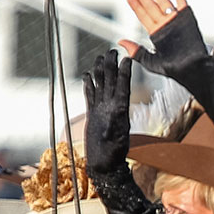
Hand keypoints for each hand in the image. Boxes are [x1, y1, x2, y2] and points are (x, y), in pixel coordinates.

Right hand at [81, 51, 133, 176]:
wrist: (103, 164)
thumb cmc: (111, 156)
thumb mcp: (117, 139)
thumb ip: (117, 123)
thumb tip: (118, 110)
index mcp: (119, 111)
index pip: (123, 87)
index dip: (125, 73)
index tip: (127, 59)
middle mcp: (110, 107)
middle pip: (111, 82)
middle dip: (111, 66)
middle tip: (111, 50)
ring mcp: (101, 110)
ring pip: (101, 86)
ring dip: (100, 71)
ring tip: (100, 57)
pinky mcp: (93, 114)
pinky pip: (90, 96)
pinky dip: (88, 85)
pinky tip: (86, 75)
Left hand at [118, 0, 212, 82]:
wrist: (192, 68)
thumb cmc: (174, 68)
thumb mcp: (150, 61)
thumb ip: (135, 51)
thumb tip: (120, 42)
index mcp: (156, 34)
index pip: (143, 16)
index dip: (136, 7)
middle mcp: (165, 25)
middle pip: (151, 6)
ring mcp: (176, 20)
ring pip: (163, 2)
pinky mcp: (187, 17)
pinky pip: (181, 1)